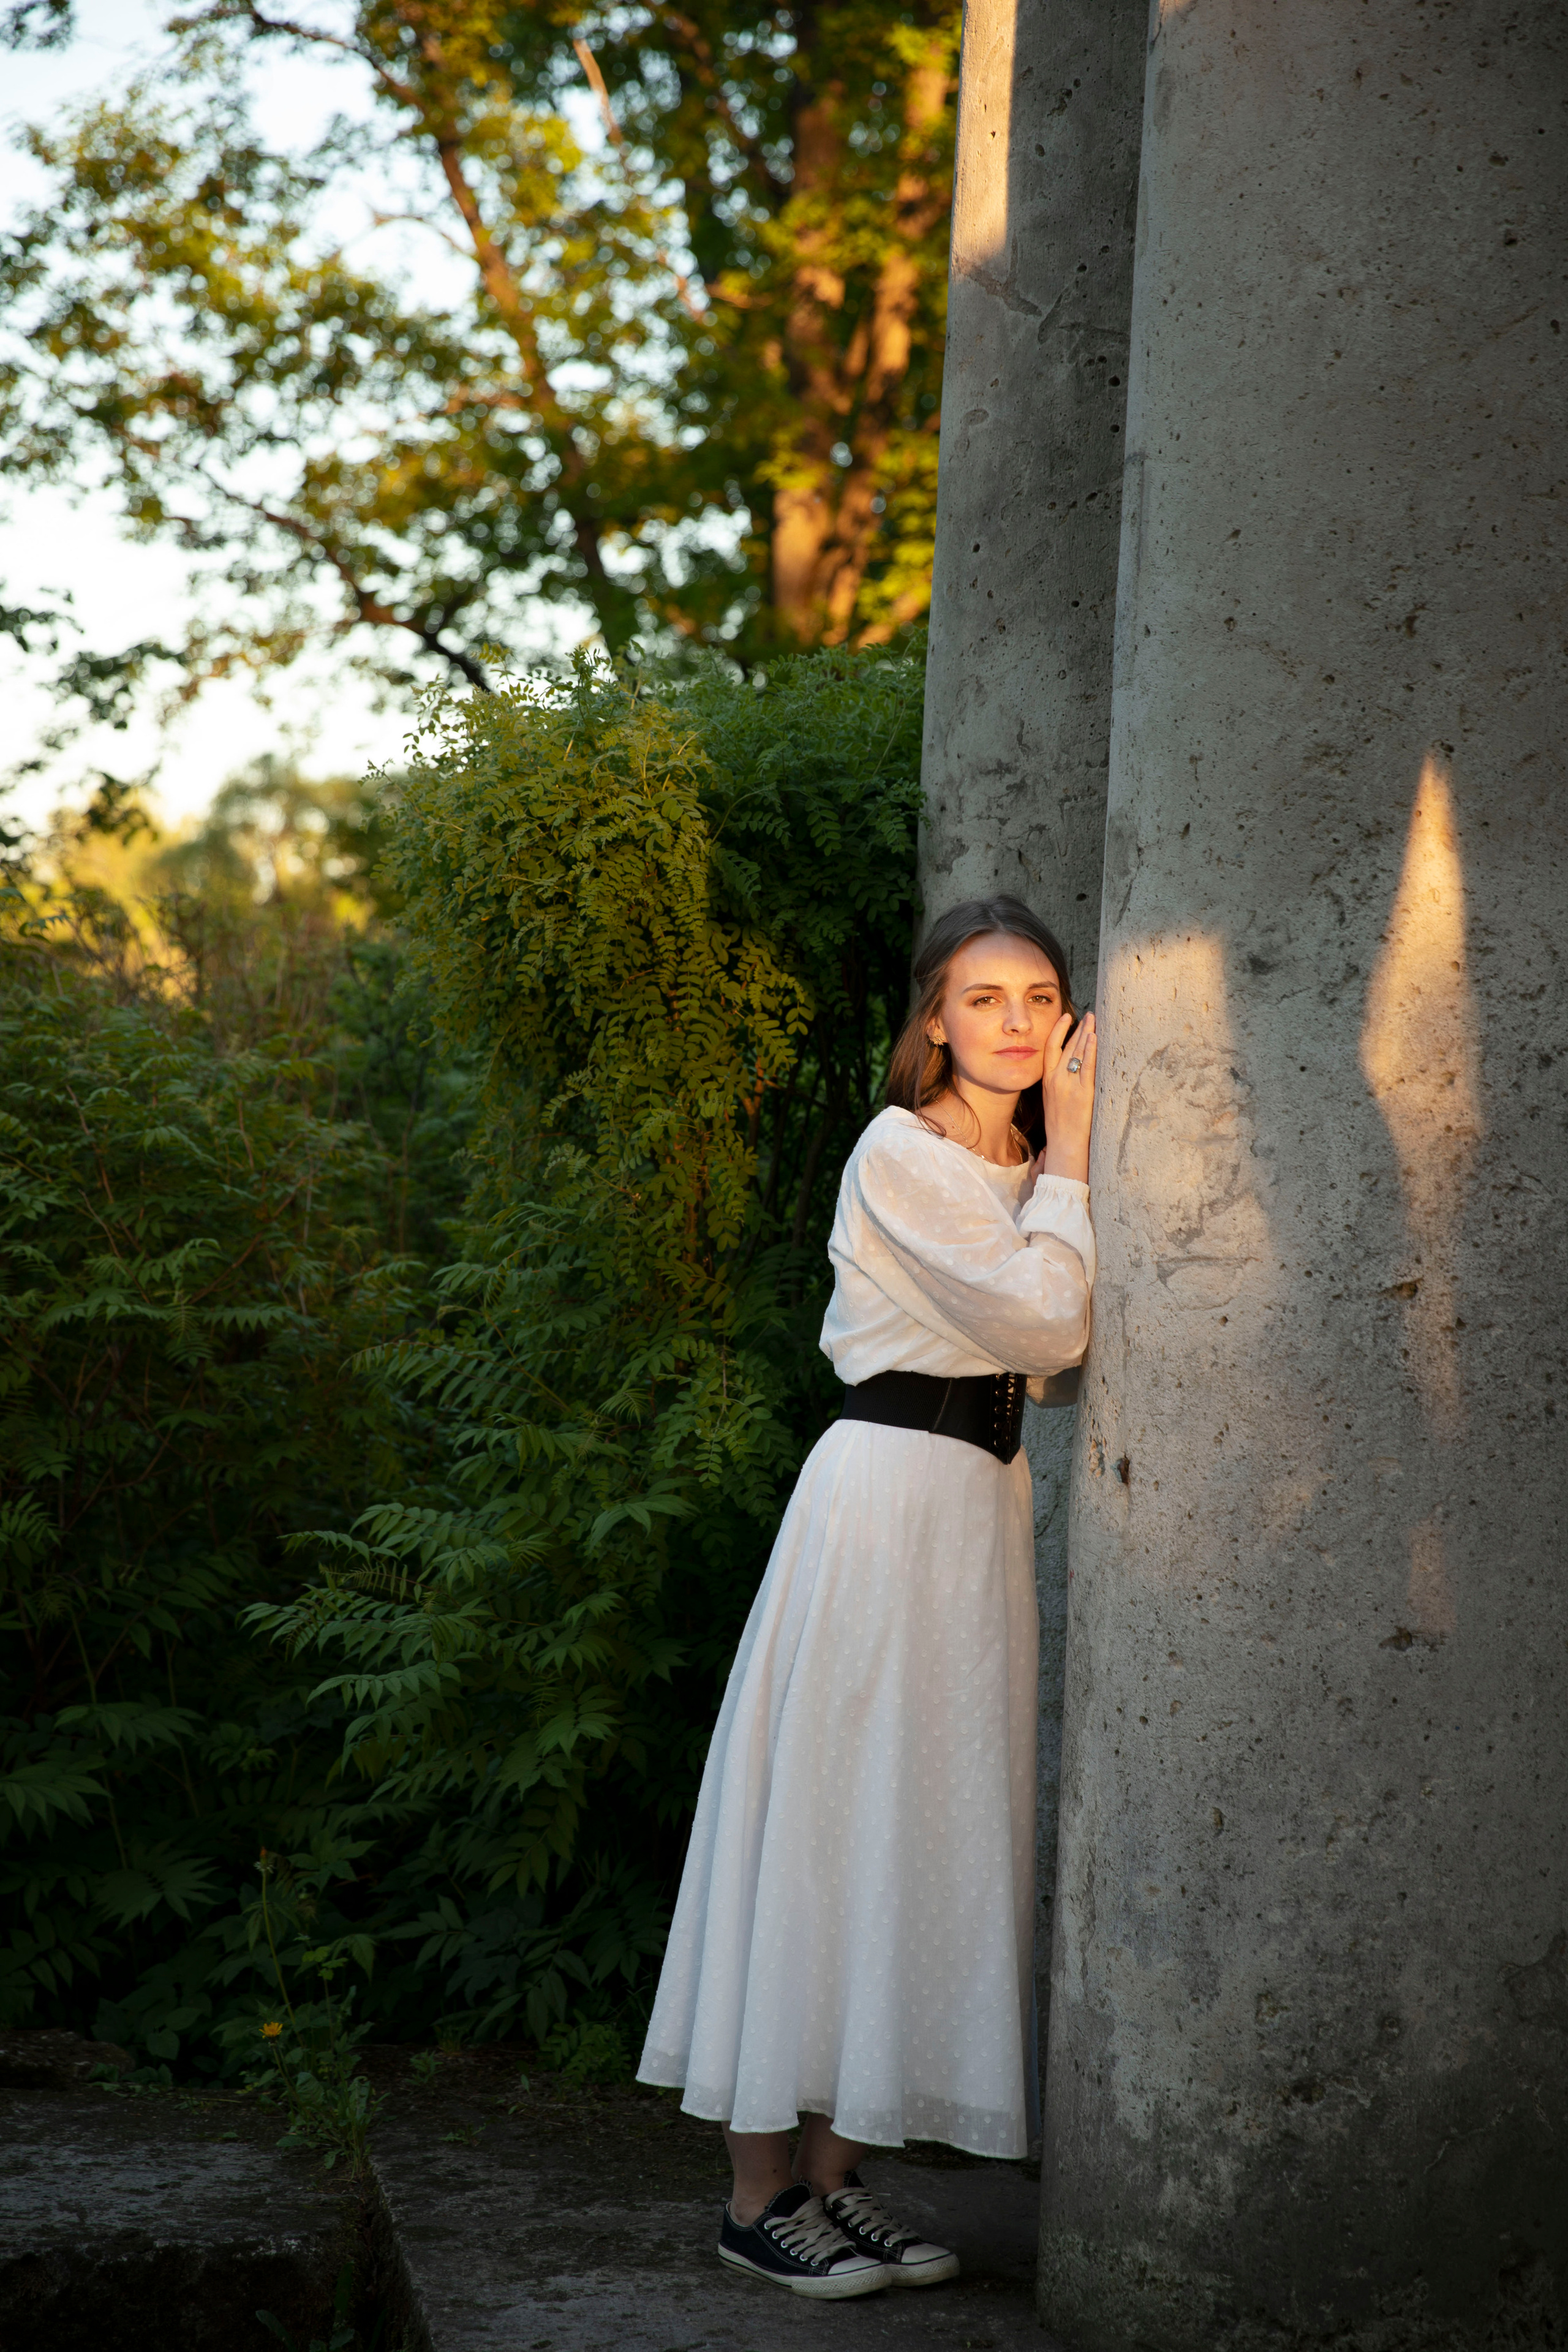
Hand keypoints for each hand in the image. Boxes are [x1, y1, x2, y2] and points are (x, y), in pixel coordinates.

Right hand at [1034, 1010, 1095, 1184]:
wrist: (1064, 1145)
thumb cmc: (1060, 1127)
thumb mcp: (1053, 1101)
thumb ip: (1059, 1084)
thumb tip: (1067, 1070)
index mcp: (1047, 1081)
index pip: (1050, 1049)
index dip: (1058, 1031)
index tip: (1066, 1017)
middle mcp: (1056, 1080)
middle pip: (1067, 1047)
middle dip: (1078, 1028)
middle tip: (1089, 1014)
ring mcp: (1069, 1086)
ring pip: (1077, 1053)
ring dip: (1086, 1034)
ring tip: (1094, 1020)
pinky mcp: (1083, 1093)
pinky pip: (1087, 1067)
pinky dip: (1091, 1051)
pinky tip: (1094, 1037)